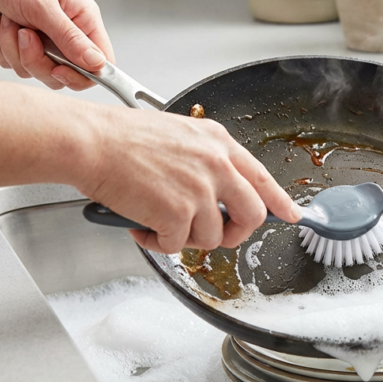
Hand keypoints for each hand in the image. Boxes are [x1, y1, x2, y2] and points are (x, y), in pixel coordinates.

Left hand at [0, 0, 112, 90]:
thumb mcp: (43, 7)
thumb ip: (71, 39)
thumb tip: (98, 63)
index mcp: (83, 20)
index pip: (100, 62)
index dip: (82, 75)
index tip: (59, 70)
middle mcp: (67, 33)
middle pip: (63, 73)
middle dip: (36, 60)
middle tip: (24, 35)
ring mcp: (44, 40)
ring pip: (35, 70)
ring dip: (12, 48)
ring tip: (7, 19)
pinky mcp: (20, 44)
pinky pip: (11, 62)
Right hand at [77, 108, 301, 253]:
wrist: (91, 141)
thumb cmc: (122, 138)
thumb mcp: (179, 135)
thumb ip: (205, 160)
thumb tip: (218, 192)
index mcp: (218, 142)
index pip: (262, 177)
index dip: (280, 201)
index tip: (291, 214)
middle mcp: (216, 164)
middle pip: (252, 215)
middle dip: (235, 233)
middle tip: (215, 235)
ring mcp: (200, 189)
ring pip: (212, 237)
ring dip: (184, 237)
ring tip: (158, 221)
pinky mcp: (178, 213)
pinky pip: (177, 246)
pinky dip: (157, 243)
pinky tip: (141, 224)